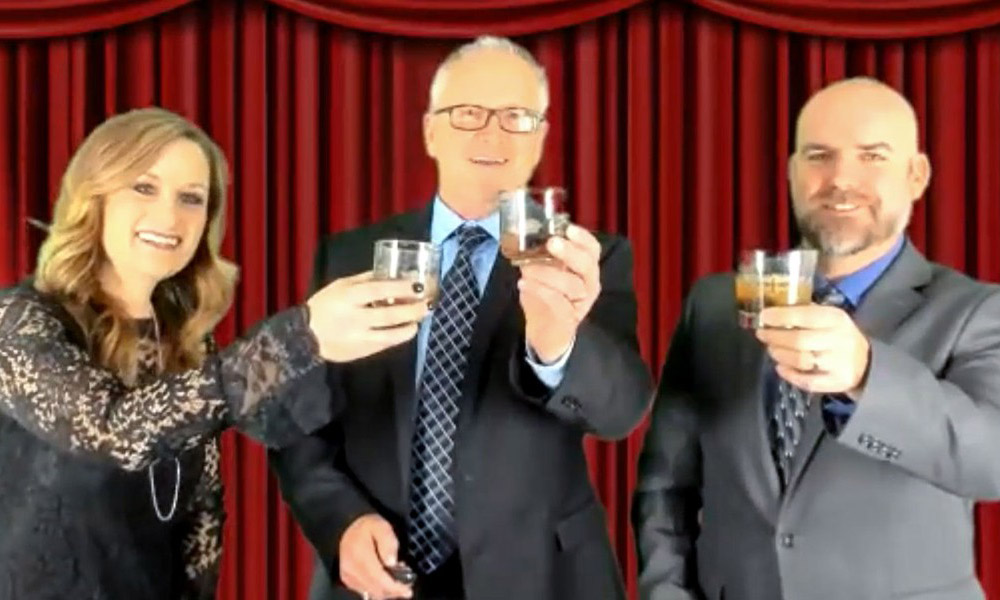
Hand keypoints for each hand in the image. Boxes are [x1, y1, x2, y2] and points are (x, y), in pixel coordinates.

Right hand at [307, 272, 428, 362]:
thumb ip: (364, 279)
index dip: (400, 288)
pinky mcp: (361, 351)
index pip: (379, 290)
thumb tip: (390, 272)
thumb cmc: (324, 305)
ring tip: (418, 322)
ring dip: (409, 328)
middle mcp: (355, 317)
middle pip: (389, 315)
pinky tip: (406, 331)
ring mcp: (359, 337)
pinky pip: (384, 344)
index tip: (418, 285)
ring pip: (390, 335)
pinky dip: (397, 338)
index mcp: (348, 297)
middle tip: (427, 304)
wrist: (305, 336)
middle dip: (412, 310)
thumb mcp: (340, 286)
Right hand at [339, 514, 412, 599]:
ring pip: (370, 593)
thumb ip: (388, 543)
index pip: (379, 580)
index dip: (395, 588)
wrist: (347, 526)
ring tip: (396, 581)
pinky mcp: (347, 579)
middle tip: (406, 587)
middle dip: (393, 591)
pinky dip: (376, 589)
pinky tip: (384, 580)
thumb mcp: (382, 526)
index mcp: (361, 556)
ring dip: (386, 591)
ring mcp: (348, 576)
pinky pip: (364, 591)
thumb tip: (392, 562)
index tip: (408, 590)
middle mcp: (352, 569)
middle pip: (376, 590)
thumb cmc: (366, 526)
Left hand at [516, 224, 600, 362]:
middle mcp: (589, 284)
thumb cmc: (547, 295)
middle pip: (587, 265)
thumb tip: (528, 235)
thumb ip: (543, 254)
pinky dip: (539, 291)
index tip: (567, 228)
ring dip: (547, 273)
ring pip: (572, 285)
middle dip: (570, 252)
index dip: (583, 238)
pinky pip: (557, 302)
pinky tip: (523, 284)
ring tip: (526, 268)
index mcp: (586, 268)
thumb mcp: (544, 271)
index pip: (592, 249)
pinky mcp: (568, 319)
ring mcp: (581, 302)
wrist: (545, 331)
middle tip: (552, 242)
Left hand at [756, 304, 870, 397]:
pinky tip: (781, 368)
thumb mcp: (828, 318)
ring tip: (772, 350)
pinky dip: (790, 375)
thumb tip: (772, 313)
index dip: (780, 316)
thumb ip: (805, 313)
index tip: (763, 316)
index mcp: (836, 319)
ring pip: (801, 360)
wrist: (866, 360)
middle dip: (775, 337)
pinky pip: (807, 381)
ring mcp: (839, 363)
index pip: (805, 315)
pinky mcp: (837, 382)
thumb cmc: (838, 334)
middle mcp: (839, 340)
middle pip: (798, 340)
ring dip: (780, 355)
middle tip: (762, 334)